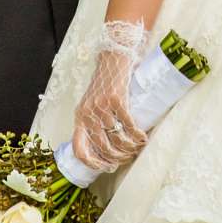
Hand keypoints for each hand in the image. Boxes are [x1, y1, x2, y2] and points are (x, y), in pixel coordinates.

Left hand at [70, 19, 150, 173]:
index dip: (92, 163)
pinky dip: (137, 134)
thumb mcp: (92, 102)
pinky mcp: (116, 98)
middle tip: (128, 157)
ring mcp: (101, 106)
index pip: (79, 148)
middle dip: (117, 157)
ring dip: (129, 147)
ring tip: (136, 147)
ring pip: (116, 137)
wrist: (113, 56)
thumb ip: (94, 121)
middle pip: (102, 146)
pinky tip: (142, 137)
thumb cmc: (105, 82)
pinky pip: (128, 124)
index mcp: (79, 116)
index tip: (107, 166)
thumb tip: (105, 148)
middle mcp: (87, 112)